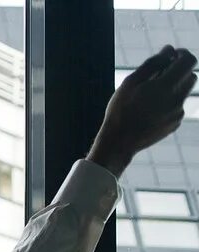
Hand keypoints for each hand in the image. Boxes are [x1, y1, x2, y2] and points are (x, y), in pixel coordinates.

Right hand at [89, 46, 195, 176]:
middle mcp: (177, 99)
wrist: (119, 143)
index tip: (171, 55)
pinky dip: (169, 102)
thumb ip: (152, 64)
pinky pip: (178, 106)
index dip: (182, 54)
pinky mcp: (175, 123)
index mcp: (166, 86)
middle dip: (180, 71)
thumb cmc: (121, 110)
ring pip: (185, 91)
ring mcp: (178, 113)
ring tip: (153, 93)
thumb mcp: (130, 83)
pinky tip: (150, 110)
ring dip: (175, 86)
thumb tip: (169, 50)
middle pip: (191, 75)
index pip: (189, 61)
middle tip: (160, 73)